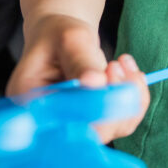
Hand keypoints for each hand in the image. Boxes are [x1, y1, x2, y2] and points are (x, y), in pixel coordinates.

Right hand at [7, 14, 149, 142]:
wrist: (62, 37)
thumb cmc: (58, 35)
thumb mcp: (69, 40)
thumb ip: (80, 61)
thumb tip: (97, 82)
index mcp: (33, 105)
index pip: (64, 124)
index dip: (92, 108)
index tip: (106, 74)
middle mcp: (52, 123)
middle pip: (91, 132)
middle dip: (115, 100)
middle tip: (117, 64)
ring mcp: (75, 124)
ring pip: (113, 128)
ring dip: (129, 96)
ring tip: (122, 63)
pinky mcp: (93, 122)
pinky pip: (122, 120)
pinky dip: (134, 96)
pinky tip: (129, 71)